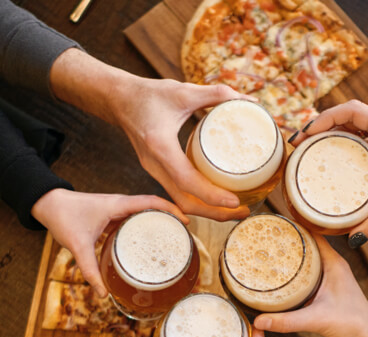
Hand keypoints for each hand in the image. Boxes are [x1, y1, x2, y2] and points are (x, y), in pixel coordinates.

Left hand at [30, 188, 186, 296]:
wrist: (47, 204)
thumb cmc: (62, 216)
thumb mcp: (78, 245)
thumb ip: (90, 270)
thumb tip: (102, 293)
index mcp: (118, 205)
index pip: (152, 202)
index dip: (171, 210)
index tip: (186, 221)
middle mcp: (120, 204)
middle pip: (152, 207)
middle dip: (170, 218)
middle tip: (184, 235)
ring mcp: (115, 210)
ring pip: (142, 214)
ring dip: (157, 223)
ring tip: (171, 239)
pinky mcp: (110, 216)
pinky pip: (132, 221)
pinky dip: (141, 229)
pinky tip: (145, 243)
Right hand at [49, 50, 249, 220]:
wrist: (119, 100)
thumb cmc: (148, 95)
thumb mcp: (183, 92)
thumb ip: (217, 94)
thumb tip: (248, 101)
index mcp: (160, 147)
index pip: (187, 181)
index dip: (211, 195)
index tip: (234, 201)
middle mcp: (154, 165)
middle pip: (184, 202)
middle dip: (213, 213)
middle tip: (242, 211)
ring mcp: (153, 171)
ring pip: (180, 202)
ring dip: (206, 210)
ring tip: (233, 209)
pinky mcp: (156, 172)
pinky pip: (177, 193)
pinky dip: (197, 200)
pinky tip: (215, 197)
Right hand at [253, 236, 367, 336]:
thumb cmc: (355, 325)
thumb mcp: (318, 320)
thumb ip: (288, 321)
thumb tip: (259, 320)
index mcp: (334, 263)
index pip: (312, 234)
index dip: (294, 226)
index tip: (274, 221)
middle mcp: (331, 266)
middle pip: (306, 245)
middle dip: (286, 240)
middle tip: (262, 236)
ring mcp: (328, 278)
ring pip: (304, 261)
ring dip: (288, 257)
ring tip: (264, 252)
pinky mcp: (325, 291)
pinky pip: (304, 276)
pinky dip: (291, 274)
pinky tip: (276, 277)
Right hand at [288, 100, 367, 242]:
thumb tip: (354, 238)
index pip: (350, 111)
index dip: (323, 119)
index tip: (305, 135)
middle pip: (346, 116)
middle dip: (320, 127)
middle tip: (299, 146)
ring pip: (353, 127)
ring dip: (331, 135)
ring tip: (309, 152)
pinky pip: (362, 138)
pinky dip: (345, 145)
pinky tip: (334, 162)